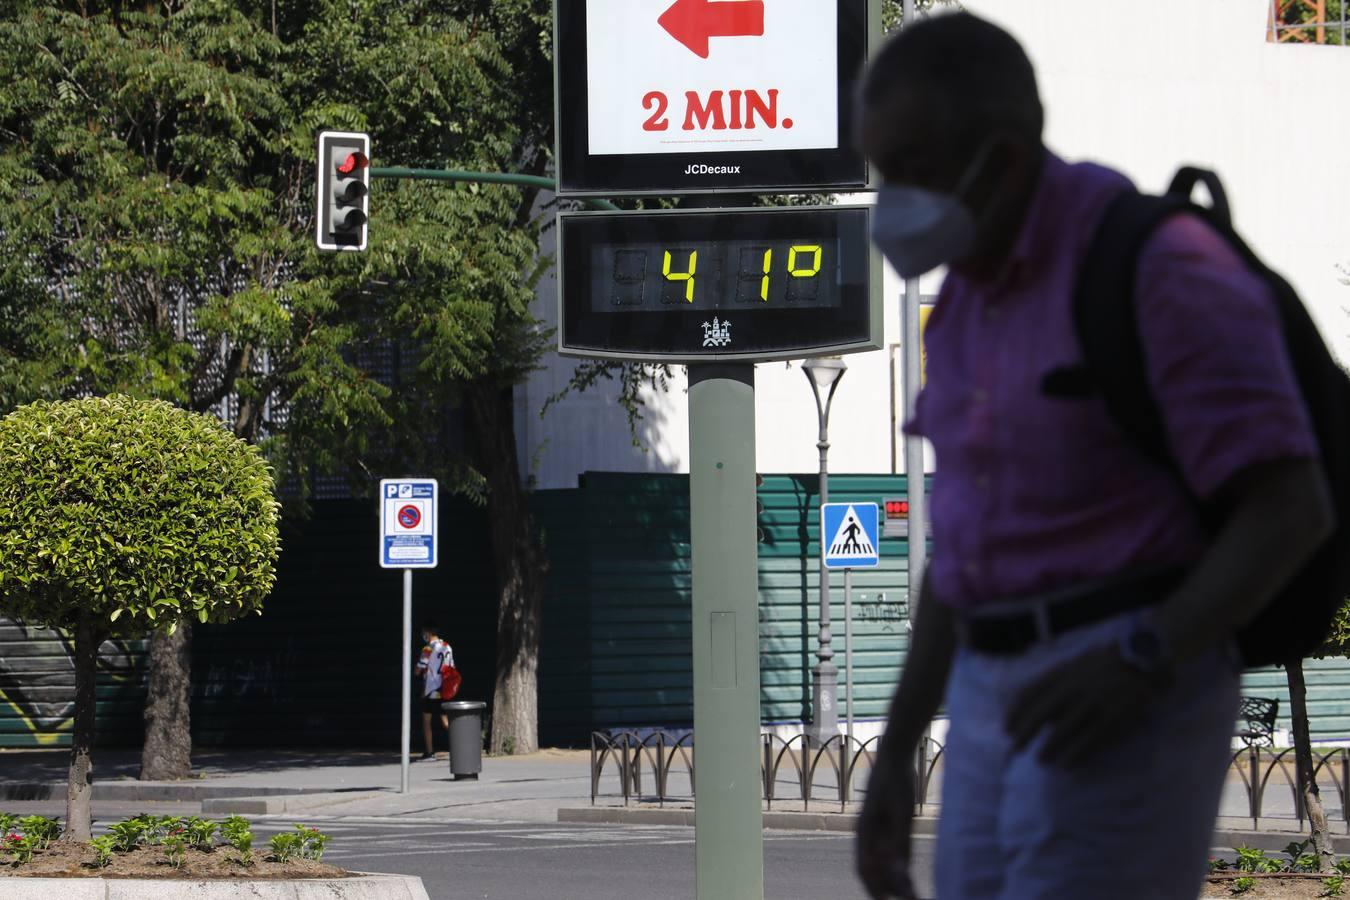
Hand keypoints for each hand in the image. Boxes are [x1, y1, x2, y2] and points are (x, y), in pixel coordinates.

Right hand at [856, 751, 919, 899]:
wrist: (896, 754)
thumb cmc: (898, 780)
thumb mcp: (902, 812)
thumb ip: (900, 842)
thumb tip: (899, 872)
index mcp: (864, 831)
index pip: (864, 869)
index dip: (875, 888)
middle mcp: (867, 833)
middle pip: (870, 869)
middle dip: (883, 888)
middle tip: (905, 899)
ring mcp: (875, 828)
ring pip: (880, 861)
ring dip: (892, 879)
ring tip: (910, 893)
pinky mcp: (886, 823)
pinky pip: (889, 850)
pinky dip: (896, 865)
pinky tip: (908, 873)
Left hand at [1004, 643, 1166, 767]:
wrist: (1141, 659)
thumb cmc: (1103, 664)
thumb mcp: (1072, 665)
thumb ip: (1053, 683)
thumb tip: (1033, 708)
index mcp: (1062, 673)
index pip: (1030, 694)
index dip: (1015, 713)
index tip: (1006, 729)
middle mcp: (1073, 689)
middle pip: (1040, 715)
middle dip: (1025, 734)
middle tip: (1014, 749)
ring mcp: (1092, 704)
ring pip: (1063, 731)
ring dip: (1048, 749)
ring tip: (1041, 760)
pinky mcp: (1112, 718)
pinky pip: (1089, 741)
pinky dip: (1075, 755)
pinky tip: (1066, 765)